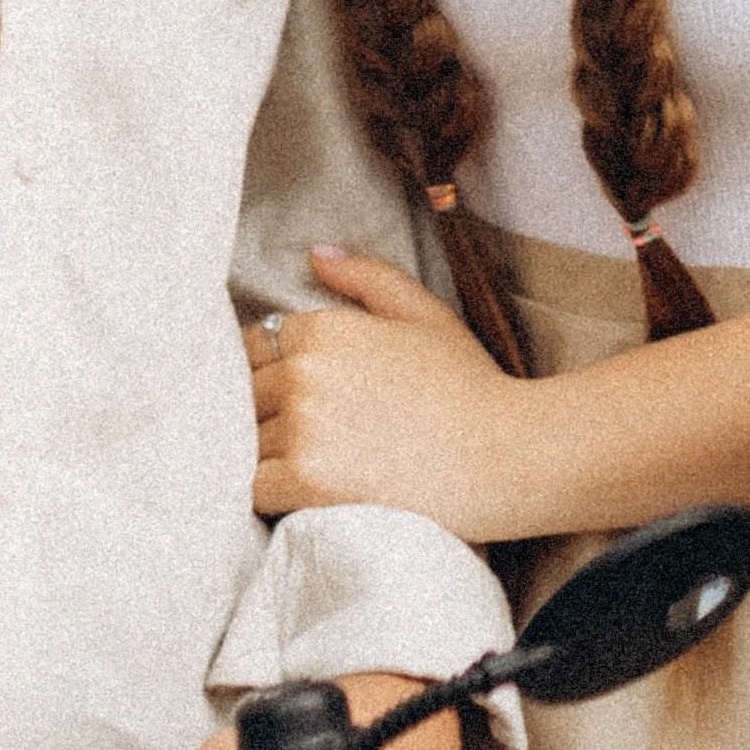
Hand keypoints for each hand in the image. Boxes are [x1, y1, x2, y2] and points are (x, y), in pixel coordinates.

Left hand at [246, 250, 530, 543]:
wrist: (507, 458)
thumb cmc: (470, 388)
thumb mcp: (425, 315)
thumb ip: (367, 278)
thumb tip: (315, 255)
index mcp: (322, 328)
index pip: (252, 348)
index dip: (272, 375)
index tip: (302, 399)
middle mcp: (303, 371)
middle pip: (243, 396)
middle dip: (266, 415)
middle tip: (310, 438)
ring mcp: (302, 426)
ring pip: (245, 442)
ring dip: (268, 456)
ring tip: (310, 468)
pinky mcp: (306, 480)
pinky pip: (254, 487)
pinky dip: (271, 494)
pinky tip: (305, 495)